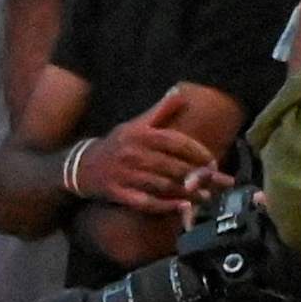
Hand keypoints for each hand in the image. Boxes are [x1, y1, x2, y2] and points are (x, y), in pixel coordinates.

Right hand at [68, 105, 222, 217]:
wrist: (81, 166)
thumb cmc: (116, 144)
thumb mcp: (135, 124)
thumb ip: (160, 111)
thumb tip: (180, 93)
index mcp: (140, 134)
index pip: (175, 141)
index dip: (196, 151)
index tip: (212, 161)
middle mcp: (133, 153)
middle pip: (173, 166)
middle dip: (199, 175)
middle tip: (219, 182)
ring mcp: (125, 175)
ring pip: (163, 185)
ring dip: (188, 193)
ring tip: (207, 197)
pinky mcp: (119, 193)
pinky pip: (146, 202)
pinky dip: (166, 206)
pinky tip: (183, 207)